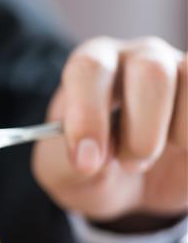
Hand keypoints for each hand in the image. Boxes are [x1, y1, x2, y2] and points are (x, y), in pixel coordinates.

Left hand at [33, 36, 186, 226]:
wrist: (131, 185)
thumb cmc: (94, 170)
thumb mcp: (66, 174)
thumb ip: (68, 163)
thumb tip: (90, 159)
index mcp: (91, 67)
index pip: (90, 68)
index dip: (89, 115)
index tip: (88, 162)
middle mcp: (139, 57)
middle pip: (152, 71)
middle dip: (141, 133)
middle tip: (127, 166)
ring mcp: (182, 71)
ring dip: (177, 134)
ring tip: (157, 157)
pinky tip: (181, 150)